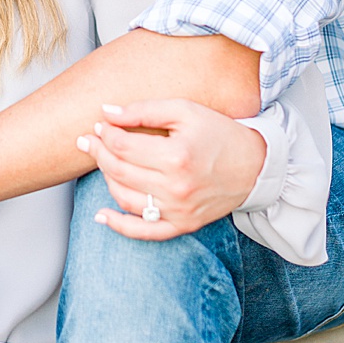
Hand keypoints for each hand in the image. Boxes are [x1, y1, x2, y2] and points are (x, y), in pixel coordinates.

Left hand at [80, 99, 266, 239]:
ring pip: (124, 197)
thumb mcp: (185, 111)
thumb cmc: (218, 134)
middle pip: (119, 170)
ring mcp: (179, 210)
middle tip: (88, 140)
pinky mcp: (184, 224)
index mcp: (177, 157)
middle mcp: (176, 188)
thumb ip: (143, 110)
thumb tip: (106, 112)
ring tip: (103, 161)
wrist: (256, 165)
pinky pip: (144, 232)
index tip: (100, 124)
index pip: (122, 146)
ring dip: (106, 178)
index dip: (104, 133)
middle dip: (97, 152)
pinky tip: (101, 215)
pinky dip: (119, 225)